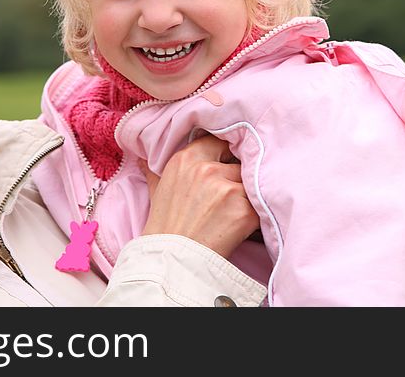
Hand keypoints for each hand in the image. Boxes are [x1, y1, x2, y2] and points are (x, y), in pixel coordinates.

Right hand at [139, 134, 259, 258]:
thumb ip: (156, 170)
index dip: (224, 153)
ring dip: (248, 195)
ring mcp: (226, 189)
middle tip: (229, 195)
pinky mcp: (243, 210)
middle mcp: (207, 169)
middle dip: (238, 176)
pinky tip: (242, 225)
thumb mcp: (156, 191)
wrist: (171, 262)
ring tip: (234, 212)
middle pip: (239, 161)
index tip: (225, 164)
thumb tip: (144, 158)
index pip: (218, 140)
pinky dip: (255, 214)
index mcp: (186, 159)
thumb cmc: (164, 228)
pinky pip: (260, 204)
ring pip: (251, 182)